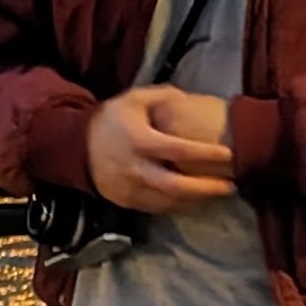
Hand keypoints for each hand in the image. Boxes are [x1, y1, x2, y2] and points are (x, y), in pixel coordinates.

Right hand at [87, 85, 236, 214]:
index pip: (180, 150)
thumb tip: (190, 99)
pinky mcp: (127, 202)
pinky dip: (179, 207)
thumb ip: (163, 96)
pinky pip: (158, 209)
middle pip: (177, 185)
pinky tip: (195, 202)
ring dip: (197, 201)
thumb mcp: (134, 99)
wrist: (74, 147)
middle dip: (207, 188)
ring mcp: (131, 188)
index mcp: (140, 140)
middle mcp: (136, 168)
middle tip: (231, 186)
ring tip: (218, 195)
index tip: (229, 155)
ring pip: (170, 202)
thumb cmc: (111, 120)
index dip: (206, 154)